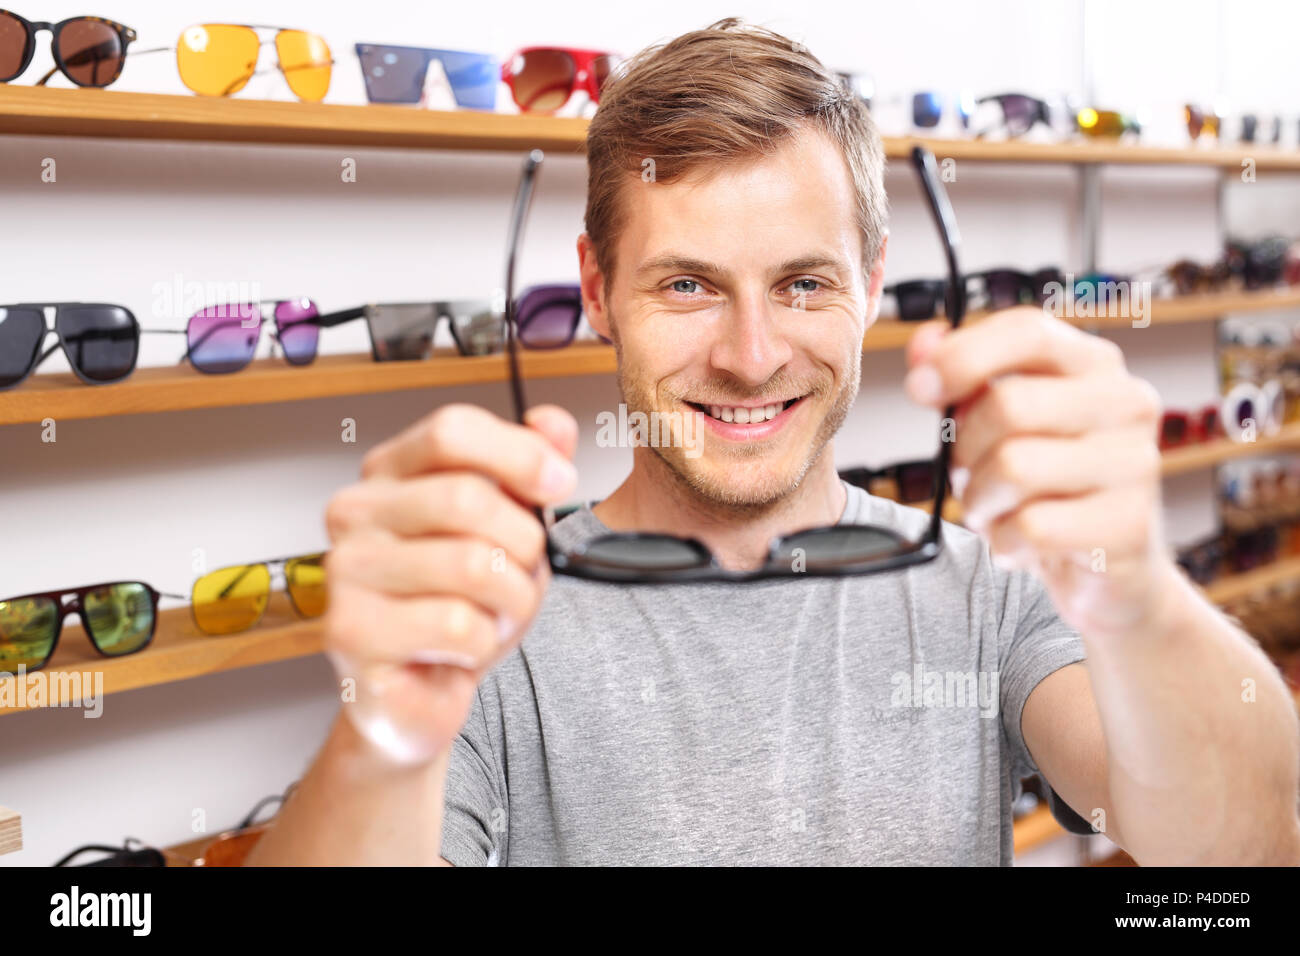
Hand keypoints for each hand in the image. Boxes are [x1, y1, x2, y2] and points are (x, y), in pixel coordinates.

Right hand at [321, 403, 577, 763]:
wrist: (416, 694)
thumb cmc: (458, 604)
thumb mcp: (509, 528)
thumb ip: (530, 468)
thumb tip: (553, 422)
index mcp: (389, 473)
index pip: (451, 429)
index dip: (519, 453)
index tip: (560, 483)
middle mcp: (355, 513)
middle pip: (468, 497)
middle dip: (523, 544)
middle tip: (522, 574)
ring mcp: (345, 572)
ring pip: (472, 565)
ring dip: (510, 600)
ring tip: (493, 616)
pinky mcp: (349, 632)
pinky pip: (456, 624)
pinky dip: (483, 641)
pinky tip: (460, 649)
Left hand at [902, 307, 1179, 639]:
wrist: (1111, 567)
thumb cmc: (1046, 486)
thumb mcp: (995, 424)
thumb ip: (959, 377)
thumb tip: (923, 343)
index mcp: (1092, 365)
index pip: (1028, 331)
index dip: (962, 355)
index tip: (920, 388)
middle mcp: (1125, 403)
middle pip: (1008, 405)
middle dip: (965, 449)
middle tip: (970, 476)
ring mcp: (1136, 463)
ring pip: (1015, 468)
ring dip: (982, 500)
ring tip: (998, 511)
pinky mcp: (1129, 524)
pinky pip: (1031, 527)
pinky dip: (1005, 541)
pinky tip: (1021, 544)